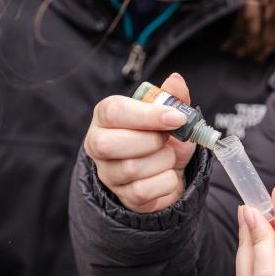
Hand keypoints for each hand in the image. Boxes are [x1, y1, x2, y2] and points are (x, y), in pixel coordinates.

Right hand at [84, 73, 196, 211]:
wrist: (170, 172)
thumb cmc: (164, 138)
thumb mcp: (172, 115)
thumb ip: (173, 97)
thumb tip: (175, 80)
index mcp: (106, 116)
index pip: (114, 111)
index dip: (147, 115)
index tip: (176, 118)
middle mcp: (98, 144)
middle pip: (109, 144)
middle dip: (150, 141)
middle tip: (167, 139)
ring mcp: (107, 173)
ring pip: (130, 168)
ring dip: (162, 161)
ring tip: (167, 156)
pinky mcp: (122, 196)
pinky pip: (143, 191)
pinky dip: (165, 182)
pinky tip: (166, 174)